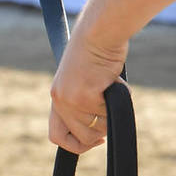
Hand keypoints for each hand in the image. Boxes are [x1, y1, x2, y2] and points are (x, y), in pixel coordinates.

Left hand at [48, 28, 127, 154]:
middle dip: (101, 130)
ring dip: (111, 110)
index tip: (96, 139)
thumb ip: (82, 100)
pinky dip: (118, 95)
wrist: (98, 31)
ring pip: (100, 126)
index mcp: (57, 96)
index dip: (76, 145)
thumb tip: (97, 128)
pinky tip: (113, 77)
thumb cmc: (96, 49)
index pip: (57, 136)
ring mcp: (72, 100)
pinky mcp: (87, 96)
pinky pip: (110, 111)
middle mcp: (61, 101)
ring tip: (109, 84)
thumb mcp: (81, 77)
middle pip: (84, 138)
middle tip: (110, 110)